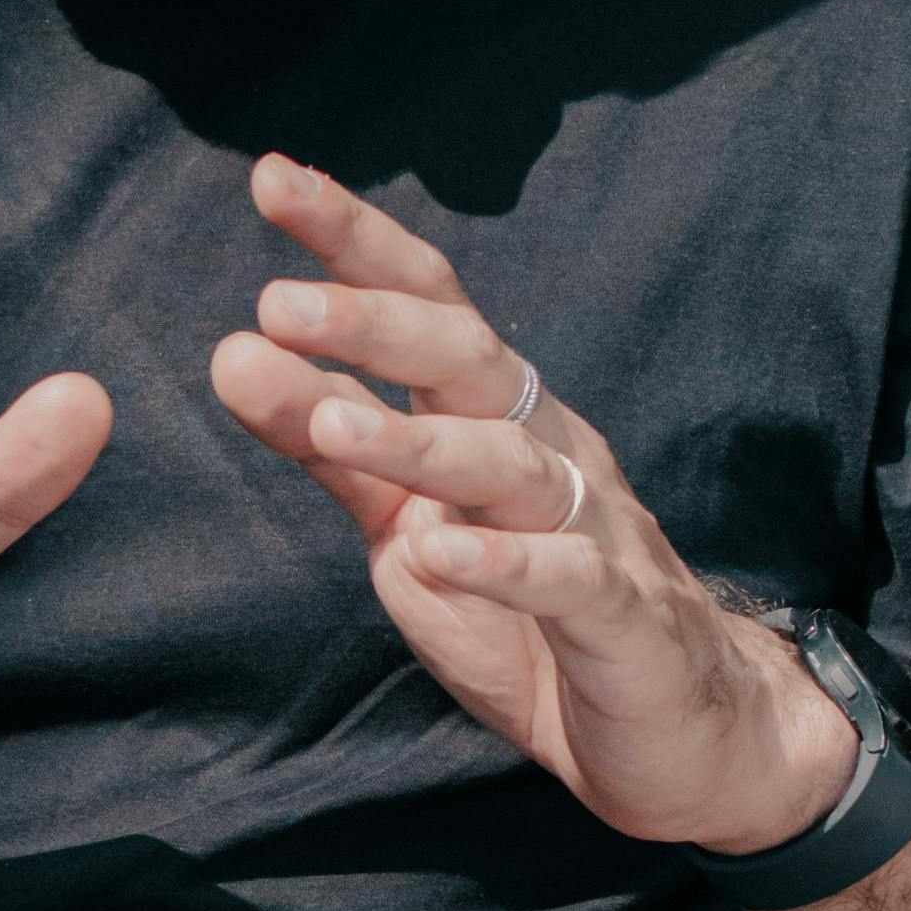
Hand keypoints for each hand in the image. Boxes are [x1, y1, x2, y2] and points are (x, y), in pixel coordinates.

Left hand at [209, 157, 874, 857]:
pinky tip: (436, 552)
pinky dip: (500, 563)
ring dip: (418, 439)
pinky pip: (564, 576)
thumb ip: (328, 444)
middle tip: (276, 301)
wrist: (678, 735)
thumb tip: (232, 351)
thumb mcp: (408, 524)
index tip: (270, 176)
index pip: (423, 303)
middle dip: (374, 320)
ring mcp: (592, 526)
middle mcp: (547, 446)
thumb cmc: (532, 620)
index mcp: (493, 414)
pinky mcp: (621, 614)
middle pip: (467, 356)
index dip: (352, 239)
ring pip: (508, 461)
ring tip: (331, 418)